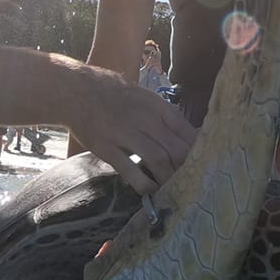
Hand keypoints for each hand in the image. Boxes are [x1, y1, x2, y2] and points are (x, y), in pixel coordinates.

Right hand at [68, 70, 195, 194]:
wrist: (76, 90)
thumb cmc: (115, 95)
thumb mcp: (147, 98)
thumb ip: (167, 117)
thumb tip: (192, 135)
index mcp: (159, 108)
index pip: (188, 133)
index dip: (199, 152)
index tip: (203, 165)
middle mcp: (146, 120)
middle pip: (177, 150)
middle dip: (186, 169)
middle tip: (188, 181)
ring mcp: (125, 134)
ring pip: (158, 160)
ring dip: (168, 178)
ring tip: (171, 187)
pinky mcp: (106, 148)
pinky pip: (130, 169)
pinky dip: (143, 183)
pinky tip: (149, 189)